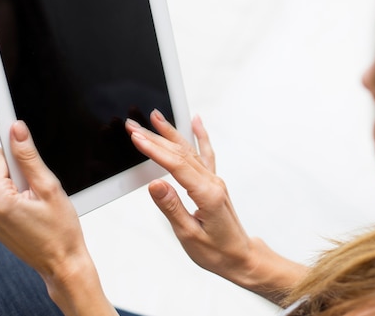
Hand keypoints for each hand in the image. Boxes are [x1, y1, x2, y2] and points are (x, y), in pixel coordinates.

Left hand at [0, 121, 116, 315]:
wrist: (62, 263)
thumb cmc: (61, 230)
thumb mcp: (49, 187)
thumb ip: (29, 157)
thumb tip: (16, 129)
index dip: (18, 154)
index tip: (32, 158)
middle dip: (21, 173)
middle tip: (40, 191)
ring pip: (2, 182)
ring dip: (20, 186)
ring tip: (38, 204)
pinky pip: (2, 197)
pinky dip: (17, 197)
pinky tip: (33, 211)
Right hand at [126, 111, 307, 300]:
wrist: (241, 257)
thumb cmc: (217, 251)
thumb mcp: (189, 235)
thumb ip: (171, 207)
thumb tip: (155, 185)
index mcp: (207, 194)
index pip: (176, 165)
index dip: (154, 150)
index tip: (136, 137)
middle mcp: (212, 182)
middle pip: (181, 153)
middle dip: (155, 136)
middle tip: (133, 124)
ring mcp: (214, 180)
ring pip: (190, 150)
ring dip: (171, 132)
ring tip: (156, 116)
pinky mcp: (213, 182)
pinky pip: (206, 154)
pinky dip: (200, 136)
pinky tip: (196, 122)